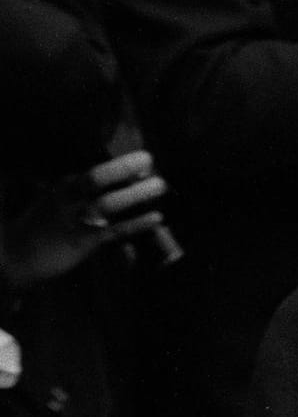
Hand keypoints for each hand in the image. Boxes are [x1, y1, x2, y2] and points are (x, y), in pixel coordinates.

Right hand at [1, 151, 167, 289]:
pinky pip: (113, 231)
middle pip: (95, 179)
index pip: (93, 171)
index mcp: (62, 187)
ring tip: (161, 185)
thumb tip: (120, 181)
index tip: (144, 159)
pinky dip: (136, 224)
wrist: (16, 258)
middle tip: (149, 159)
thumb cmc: (43, 228)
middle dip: (122, 168)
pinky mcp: (82, 242)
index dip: (120, 165)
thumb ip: (80, 190)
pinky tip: (156, 218)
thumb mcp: (57, 202)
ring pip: (107, 203)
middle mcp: (66, 199)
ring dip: (136, 194)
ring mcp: (73, 220)